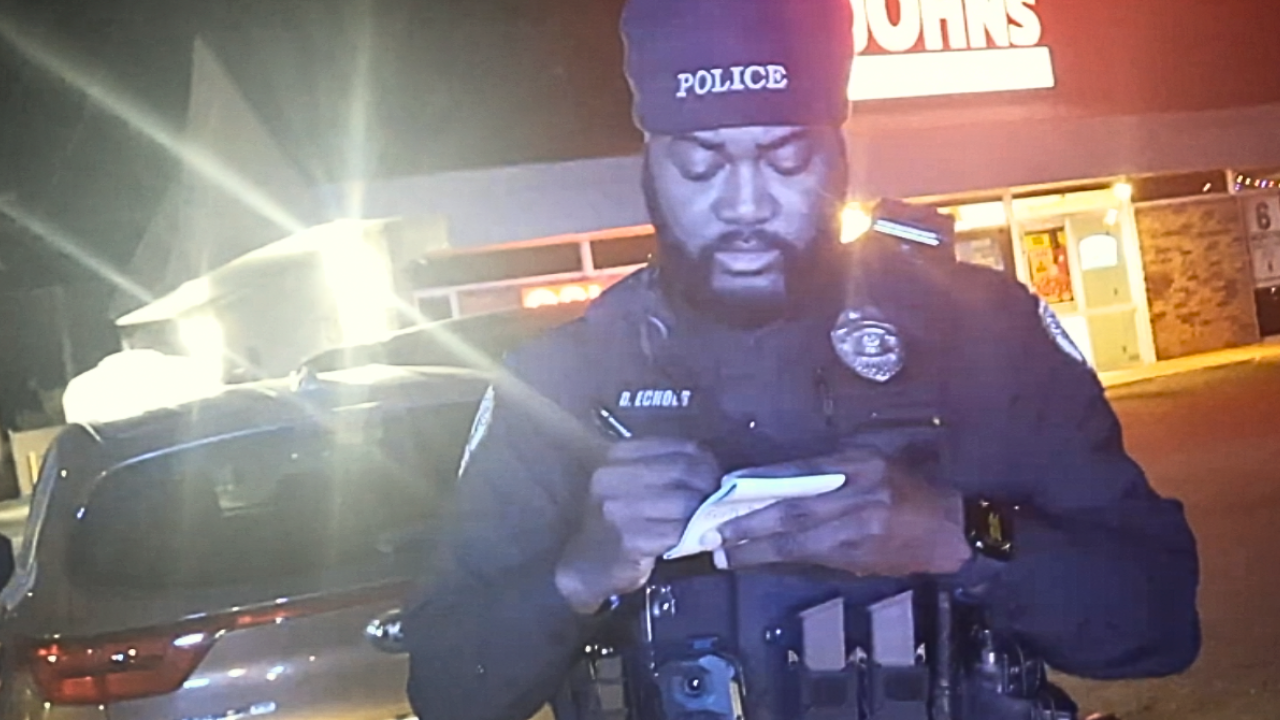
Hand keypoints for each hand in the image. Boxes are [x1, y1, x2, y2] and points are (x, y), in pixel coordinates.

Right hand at [555, 438, 719, 613]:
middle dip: (710, 486)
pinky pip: (678, 532)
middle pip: (684, 472)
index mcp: (616, 455)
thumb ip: (663, 468)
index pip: (680, 447)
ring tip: (713, 518)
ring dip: (706, 512)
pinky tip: (698, 538)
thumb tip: (712, 466)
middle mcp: (613, 477)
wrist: (585, 564)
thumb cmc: (615, 520)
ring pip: (685, 502)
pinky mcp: (629, 540)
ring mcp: (618, 510)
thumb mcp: (630, 482)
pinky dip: (695, 535)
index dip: (707, 462)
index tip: (716, 476)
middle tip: (721, 500)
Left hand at [716, 449, 971, 577]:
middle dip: (749, 525)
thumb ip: (829, 469)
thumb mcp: (872, 461)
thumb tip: (776, 481)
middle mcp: (858, 496)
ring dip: (758, 549)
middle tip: (714, 535)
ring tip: (725, 554)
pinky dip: (782, 558)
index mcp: (859, 464)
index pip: (800, 472)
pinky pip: (814, 557)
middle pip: (793, 511)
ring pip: (799, 542)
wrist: (953, 526)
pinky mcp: (860, 557)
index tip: (727, 491)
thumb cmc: (910, 488)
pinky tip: (758, 560)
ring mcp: (860, 530)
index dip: (761, 483)